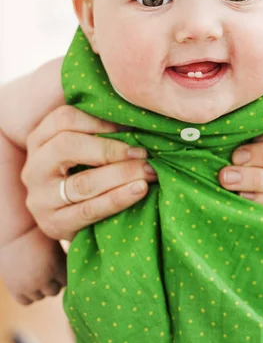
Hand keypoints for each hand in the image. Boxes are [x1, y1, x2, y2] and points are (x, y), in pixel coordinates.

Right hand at [0, 226, 65, 304]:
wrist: (13, 232)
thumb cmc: (37, 233)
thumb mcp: (55, 243)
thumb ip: (65, 257)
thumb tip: (78, 267)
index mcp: (55, 266)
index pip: (67, 281)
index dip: (64, 273)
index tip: (61, 267)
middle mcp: (42, 279)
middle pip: (55, 291)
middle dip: (54, 282)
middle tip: (49, 271)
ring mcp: (27, 286)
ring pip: (41, 296)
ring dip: (41, 288)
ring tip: (38, 274)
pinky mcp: (15, 289)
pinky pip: (27, 301)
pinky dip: (29, 295)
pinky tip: (29, 282)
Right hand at [22, 106, 157, 241]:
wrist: (73, 222)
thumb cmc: (84, 173)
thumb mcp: (83, 149)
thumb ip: (100, 132)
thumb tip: (137, 118)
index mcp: (40, 140)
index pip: (63, 118)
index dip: (99, 120)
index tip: (129, 126)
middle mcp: (34, 167)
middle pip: (67, 146)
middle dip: (111, 149)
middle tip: (143, 153)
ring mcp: (40, 199)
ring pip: (82, 182)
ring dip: (121, 174)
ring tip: (148, 171)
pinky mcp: (54, 224)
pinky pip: (89, 210)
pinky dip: (118, 198)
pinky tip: (140, 190)